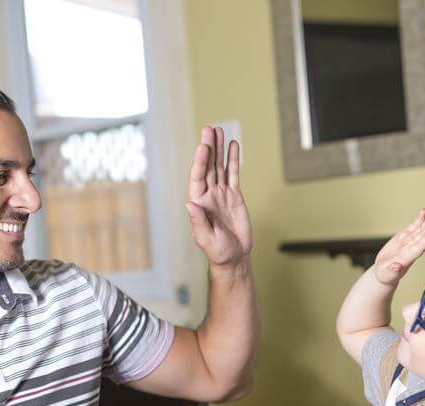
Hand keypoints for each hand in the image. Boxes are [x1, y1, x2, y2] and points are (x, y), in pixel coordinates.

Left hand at [186, 126, 252, 269]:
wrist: (234, 258)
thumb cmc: (218, 252)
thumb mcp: (206, 239)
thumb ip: (198, 221)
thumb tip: (190, 203)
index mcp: (198, 204)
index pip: (198, 178)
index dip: (200, 162)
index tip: (203, 146)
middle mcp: (208, 195)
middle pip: (208, 167)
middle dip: (208, 148)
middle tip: (209, 129)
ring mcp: (221, 194)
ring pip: (219, 167)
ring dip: (219, 149)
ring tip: (218, 130)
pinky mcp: (234, 196)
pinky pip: (233, 174)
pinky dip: (233, 159)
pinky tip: (233, 145)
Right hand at [373, 209, 424, 284]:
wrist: (384, 272)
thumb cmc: (386, 275)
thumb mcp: (388, 274)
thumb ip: (393, 271)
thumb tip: (396, 267)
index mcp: (409, 257)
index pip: (421, 246)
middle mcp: (412, 248)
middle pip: (424, 236)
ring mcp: (409, 242)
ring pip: (421, 230)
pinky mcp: (404, 237)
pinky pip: (414, 227)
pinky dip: (419, 220)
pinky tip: (424, 212)